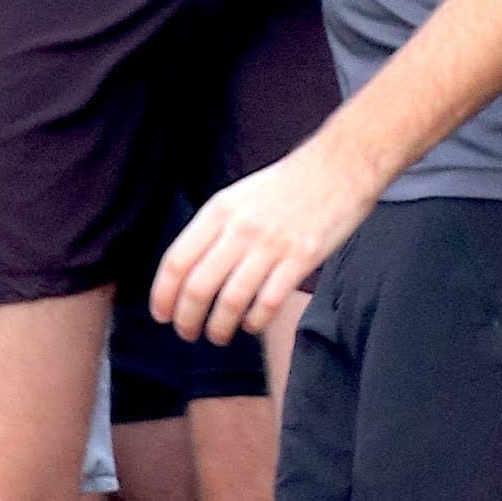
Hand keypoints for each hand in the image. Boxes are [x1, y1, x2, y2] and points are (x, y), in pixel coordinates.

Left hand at [154, 122, 384, 341]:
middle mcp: (240, 228)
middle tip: (187, 332)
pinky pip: (268, 303)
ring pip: (230, 302)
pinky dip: (254, 322)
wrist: (340, 165)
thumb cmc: (288, 184)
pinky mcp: (302, 259)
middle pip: (198, 288)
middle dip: (186, 320)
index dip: (163, 295)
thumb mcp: (239, 196)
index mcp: (220, 210)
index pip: (177, 261)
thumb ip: (214, 229)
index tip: (161, 314)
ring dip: (218, 328)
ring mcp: (271, 245)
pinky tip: (252, 324)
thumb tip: (188, 272)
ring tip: (218, 335)